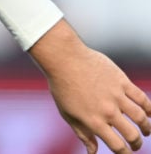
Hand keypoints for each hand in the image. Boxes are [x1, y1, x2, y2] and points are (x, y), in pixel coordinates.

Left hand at [29, 20, 150, 152]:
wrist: (64, 58)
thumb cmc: (62, 87)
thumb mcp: (67, 114)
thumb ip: (83, 134)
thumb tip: (93, 152)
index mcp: (93, 121)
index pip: (117, 145)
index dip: (125, 153)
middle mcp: (107, 111)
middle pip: (132, 134)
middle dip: (136, 143)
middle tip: (136, 144)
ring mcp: (116, 95)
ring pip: (140, 117)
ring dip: (146, 128)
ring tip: (145, 131)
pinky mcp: (122, 81)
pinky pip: (141, 98)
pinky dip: (149, 108)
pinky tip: (149, 114)